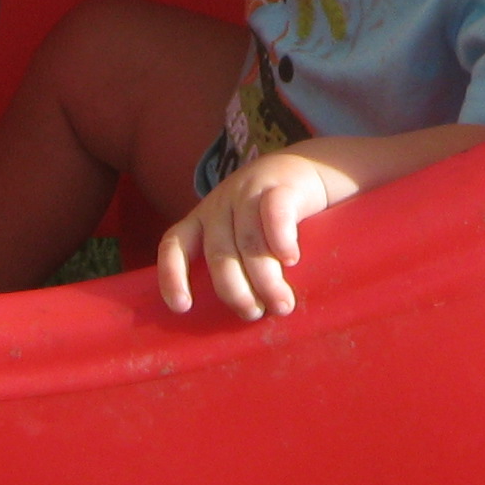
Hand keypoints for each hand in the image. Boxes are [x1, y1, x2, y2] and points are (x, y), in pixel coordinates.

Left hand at [158, 150, 344, 319]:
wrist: (311, 168)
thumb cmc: (276, 217)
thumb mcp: (246, 234)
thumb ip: (238, 264)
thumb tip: (244, 316)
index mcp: (203, 219)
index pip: (174, 244)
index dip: (172, 276)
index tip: (183, 307)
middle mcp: (220, 205)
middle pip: (219, 254)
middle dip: (235, 290)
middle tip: (254, 313)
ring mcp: (248, 191)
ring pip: (248, 240)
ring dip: (265, 278)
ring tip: (281, 305)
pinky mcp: (280, 184)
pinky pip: (274, 213)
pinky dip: (280, 239)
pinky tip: (290, 259)